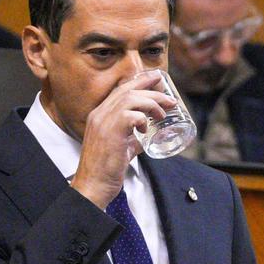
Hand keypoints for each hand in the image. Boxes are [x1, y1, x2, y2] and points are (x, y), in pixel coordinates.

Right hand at [71, 71, 176, 208]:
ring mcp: (103, 122)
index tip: (157, 78)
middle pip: (127, 90)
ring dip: (151, 103)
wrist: (93, 185)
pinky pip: (130, 115)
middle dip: (152, 89)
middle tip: (170, 99)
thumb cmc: (106, 169)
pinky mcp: (110, 133)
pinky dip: (142, 119)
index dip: (140, 81)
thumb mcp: (122, 148)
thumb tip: (149, 137)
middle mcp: (99, 114)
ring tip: (162, 114)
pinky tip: (147, 129)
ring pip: (130, 99)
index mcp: (100, 115)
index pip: (120, 90)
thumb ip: (133, 139)